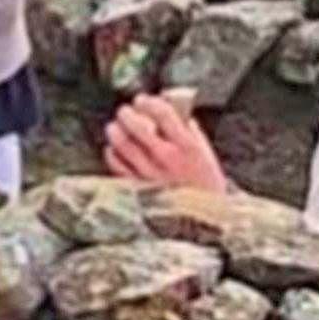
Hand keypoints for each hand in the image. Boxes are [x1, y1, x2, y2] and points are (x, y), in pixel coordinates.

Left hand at [102, 93, 228, 193]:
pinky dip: (112, 153)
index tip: (143, 100)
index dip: (149, 102)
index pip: (163, 114)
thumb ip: (188, 129)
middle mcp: (167, 159)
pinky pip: (117, 165)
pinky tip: (115, 149)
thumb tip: (171, 108)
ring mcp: (150, 174)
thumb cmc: (206, 183)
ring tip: (116, 127)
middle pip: (138, 127)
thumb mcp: (205, 151)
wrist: (204, 219)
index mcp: (187, 146)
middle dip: (127, 114)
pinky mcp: (138, 187)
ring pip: (122, 144)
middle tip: (125, 111)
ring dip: (116, 131)